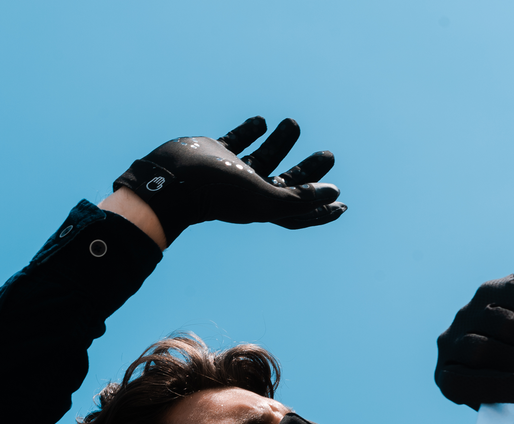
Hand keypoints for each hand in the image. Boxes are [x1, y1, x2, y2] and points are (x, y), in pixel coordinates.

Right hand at [113, 116, 344, 244]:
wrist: (172, 178)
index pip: (299, 213)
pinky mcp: (215, 153)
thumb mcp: (264, 197)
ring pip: (264, 158)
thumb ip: (300, 198)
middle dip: (309, 171)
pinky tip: (262, 121)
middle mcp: (249, 191)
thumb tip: (333, 193)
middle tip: (328, 155)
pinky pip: (237, 141)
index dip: (321, 211)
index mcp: (262, 206)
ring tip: (294, 124)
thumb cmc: (218, 192)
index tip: (342, 203)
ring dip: (282, 143)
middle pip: (287, 183)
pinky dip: (250, 131)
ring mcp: (232, 173)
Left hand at [435, 274, 513, 408]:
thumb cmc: (509, 378)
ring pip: (503, 322)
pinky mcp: (490, 288)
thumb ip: (504, 400)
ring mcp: (467, 312)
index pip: (455, 384)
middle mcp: (449, 342)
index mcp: (446, 376)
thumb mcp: (501, 398)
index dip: (490, 388)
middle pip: (482, 350)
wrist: (512, 341)